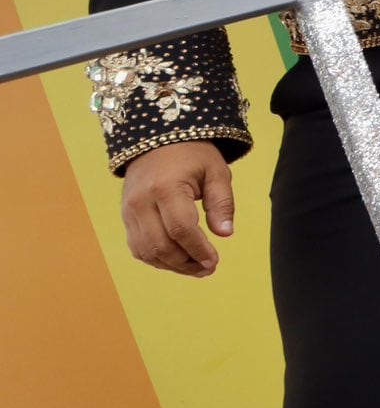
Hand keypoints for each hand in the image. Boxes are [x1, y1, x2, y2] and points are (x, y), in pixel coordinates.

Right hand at [121, 141, 234, 275]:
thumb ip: (222, 202)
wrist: (157, 139)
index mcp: (166, 188)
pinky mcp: (125, 216)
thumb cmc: (192, 154)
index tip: (214, 261)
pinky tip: (177, 260)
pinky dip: (156, 258)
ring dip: (171, 266)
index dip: (198, 250)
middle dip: (186, 263)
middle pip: (161, 245)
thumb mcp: (216, 171)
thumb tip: (226, 234)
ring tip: (196, 268)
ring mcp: (129, 210)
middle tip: (208, 268)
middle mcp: (142, 202)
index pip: (181, 229)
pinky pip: (137, 246)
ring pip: (146, 251)